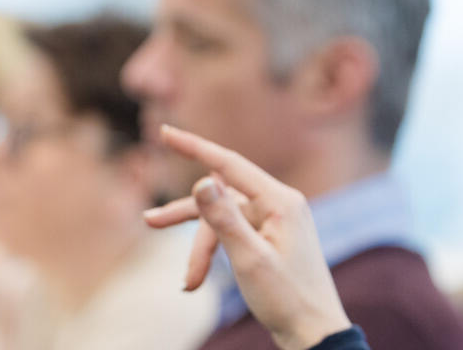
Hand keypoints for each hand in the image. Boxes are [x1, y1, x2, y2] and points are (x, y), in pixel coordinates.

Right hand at [142, 125, 351, 349]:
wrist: (314, 334)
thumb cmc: (287, 298)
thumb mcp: (249, 259)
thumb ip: (224, 218)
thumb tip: (202, 179)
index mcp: (280, 201)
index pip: (229, 164)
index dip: (194, 147)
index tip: (165, 132)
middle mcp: (280, 204)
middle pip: (220, 198)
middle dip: (186, 218)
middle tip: (148, 222)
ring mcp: (275, 221)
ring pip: (223, 222)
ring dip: (201, 251)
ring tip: (188, 284)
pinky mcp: (270, 238)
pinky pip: (233, 235)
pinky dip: (215, 256)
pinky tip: (199, 281)